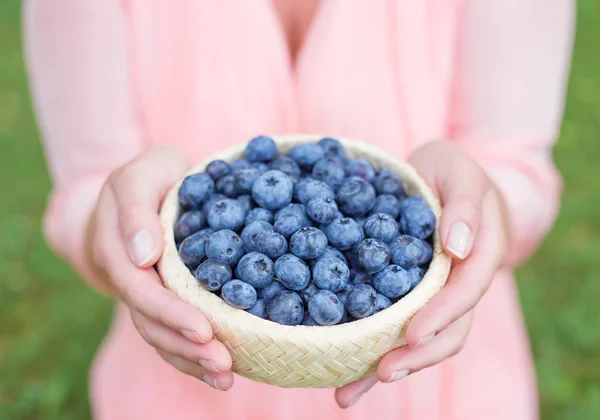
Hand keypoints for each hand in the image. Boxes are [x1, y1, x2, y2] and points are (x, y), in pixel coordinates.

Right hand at [87, 145, 232, 390]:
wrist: (139, 191)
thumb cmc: (147, 176)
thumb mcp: (140, 173)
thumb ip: (135, 209)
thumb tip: (144, 256)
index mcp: (117, 248)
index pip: (140, 288)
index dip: (170, 312)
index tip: (204, 329)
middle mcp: (128, 277)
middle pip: (150, 322)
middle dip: (186, 345)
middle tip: (223, 362)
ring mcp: (143, 293)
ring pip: (159, 335)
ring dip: (191, 360)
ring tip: (226, 377)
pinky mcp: (162, 300)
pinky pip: (170, 333)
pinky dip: (192, 355)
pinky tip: (219, 372)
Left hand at [335, 141, 508, 407]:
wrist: (439, 179)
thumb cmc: (451, 172)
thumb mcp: (459, 173)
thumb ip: (464, 206)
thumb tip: (458, 247)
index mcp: (478, 256)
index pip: (465, 292)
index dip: (442, 315)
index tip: (413, 333)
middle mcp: (458, 285)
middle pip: (448, 332)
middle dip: (416, 356)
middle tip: (382, 371)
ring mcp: (435, 296)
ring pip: (421, 342)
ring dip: (390, 368)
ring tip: (348, 392)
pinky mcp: (409, 299)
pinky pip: (394, 329)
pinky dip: (371, 355)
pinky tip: (343, 376)